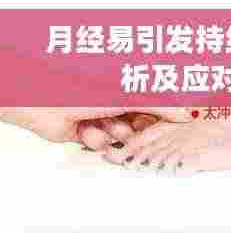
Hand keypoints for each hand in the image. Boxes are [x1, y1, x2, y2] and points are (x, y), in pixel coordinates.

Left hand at [0, 107, 191, 149]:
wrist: (41, 103)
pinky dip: (93, 139)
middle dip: (133, 130)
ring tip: (101, 122)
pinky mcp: (86, 133)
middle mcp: (115, 102)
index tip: (168, 130)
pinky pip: (100, 144)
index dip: (157, 120)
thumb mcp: (129, 97)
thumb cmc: (82, 90)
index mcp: (127, 88)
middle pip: (137, 126)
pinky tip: (83, 128)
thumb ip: (160, 106)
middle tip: (129, 128)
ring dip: (111, 133)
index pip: (152, 107)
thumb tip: (187, 114)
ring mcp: (100, 117)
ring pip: (119, 138)